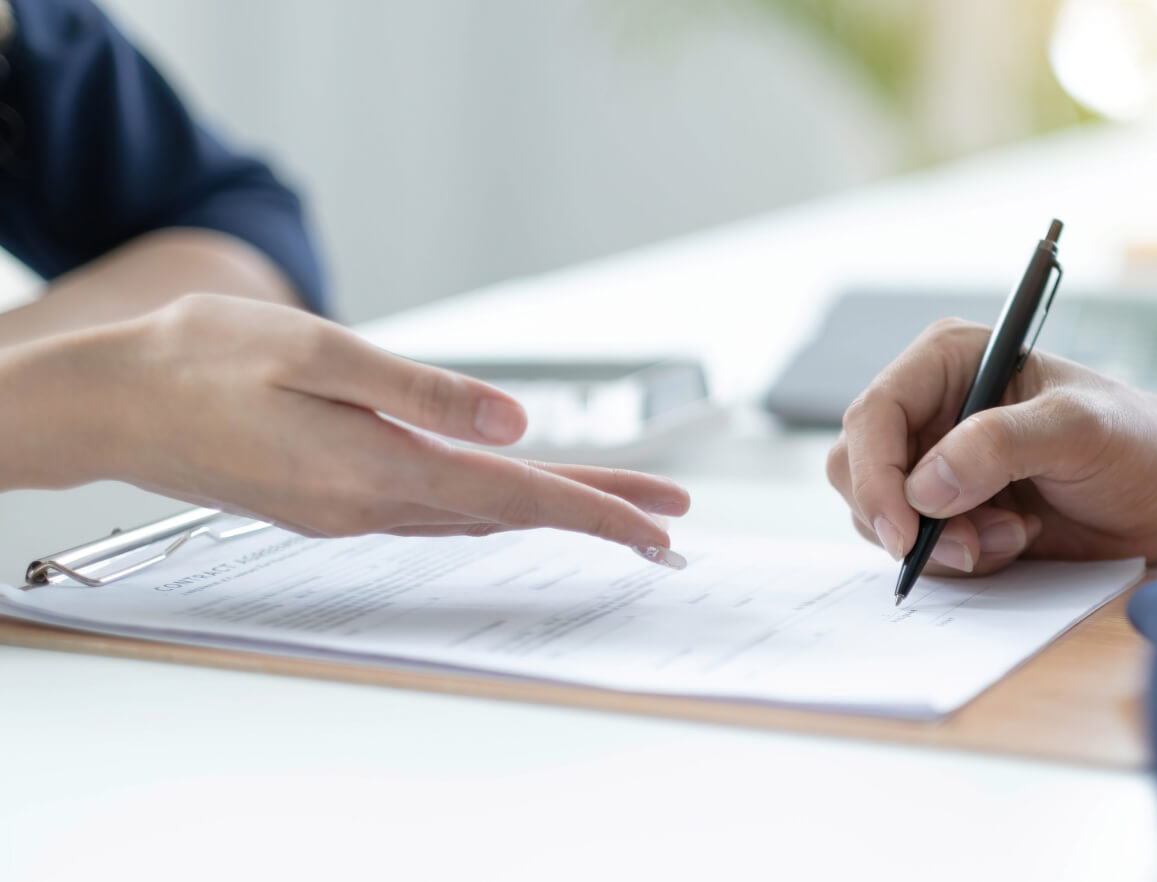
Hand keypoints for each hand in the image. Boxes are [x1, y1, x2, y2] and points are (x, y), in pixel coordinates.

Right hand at [6, 294, 689, 558]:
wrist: (108, 402)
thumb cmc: (199, 359)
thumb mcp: (315, 349)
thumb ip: (420, 390)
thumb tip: (513, 422)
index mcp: (372, 466)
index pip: (513, 495)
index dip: (594, 509)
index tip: (656, 524)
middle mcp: (367, 504)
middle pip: (507, 512)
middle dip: (594, 513)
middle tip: (666, 517)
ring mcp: (347, 512)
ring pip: (474, 517)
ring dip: (547, 511)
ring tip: (613, 505)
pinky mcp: (330, 504)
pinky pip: (433, 513)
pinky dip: (489, 507)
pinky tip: (512, 497)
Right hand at [827, 319, 1156, 575]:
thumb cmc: (1139, 441)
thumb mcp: (1078, 430)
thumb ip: (1001, 445)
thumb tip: (925, 486)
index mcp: (949, 361)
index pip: (873, 414)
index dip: (874, 476)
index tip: (906, 531)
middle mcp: (932, 409)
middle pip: (858, 470)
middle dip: (907, 519)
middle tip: (974, 545)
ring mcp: (937, 463)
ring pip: (883, 517)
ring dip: (944, 543)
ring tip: (1015, 533)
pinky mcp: (953, 511)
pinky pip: (919, 548)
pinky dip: (961, 559)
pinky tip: (1017, 540)